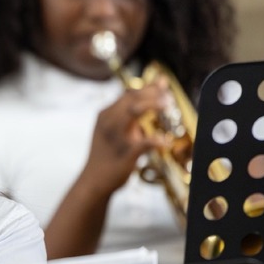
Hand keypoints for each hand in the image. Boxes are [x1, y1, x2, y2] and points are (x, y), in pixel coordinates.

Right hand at [78, 80, 171, 196]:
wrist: (94, 180)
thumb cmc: (105, 156)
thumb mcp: (110, 131)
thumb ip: (125, 117)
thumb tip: (146, 102)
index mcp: (105, 115)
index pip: (128, 94)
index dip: (148, 86)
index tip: (163, 82)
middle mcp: (109, 122)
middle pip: (132, 97)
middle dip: (153, 92)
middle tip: (169, 96)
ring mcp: (117, 136)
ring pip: (134, 110)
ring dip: (154, 104)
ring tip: (167, 105)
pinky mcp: (126, 152)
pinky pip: (145, 142)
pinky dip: (158, 140)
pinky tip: (166, 141)